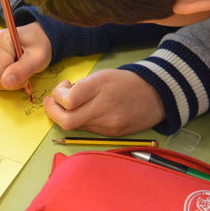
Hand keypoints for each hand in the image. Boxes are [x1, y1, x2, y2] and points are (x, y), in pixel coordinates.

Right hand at [0, 22, 51, 91]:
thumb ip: (22, 70)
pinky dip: (0, 81)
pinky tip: (9, 70)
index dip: (15, 79)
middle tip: (24, 70)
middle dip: (11, 81)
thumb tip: (6, 82)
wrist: (34, 39)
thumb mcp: (39, 58)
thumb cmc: (38, 46)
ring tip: (17, 69)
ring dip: (5, 82)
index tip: (27, 72)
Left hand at [44, 69, 163, 135]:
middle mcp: (104, 108)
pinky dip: (81, 121)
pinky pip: (87, 130)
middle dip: (52, 112)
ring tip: (73, 104)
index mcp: (100, 87)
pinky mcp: (111, 134)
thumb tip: (61, 98)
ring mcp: (108, 124)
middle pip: (66, 121)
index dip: (57, 95)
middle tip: (53, 102)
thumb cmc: (125, 82)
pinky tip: (87, 111)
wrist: (157, 95)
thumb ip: (81, 87)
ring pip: (75, 127)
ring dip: (66, 116)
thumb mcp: (102, 76)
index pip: (68, 100)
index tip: (63, 87)